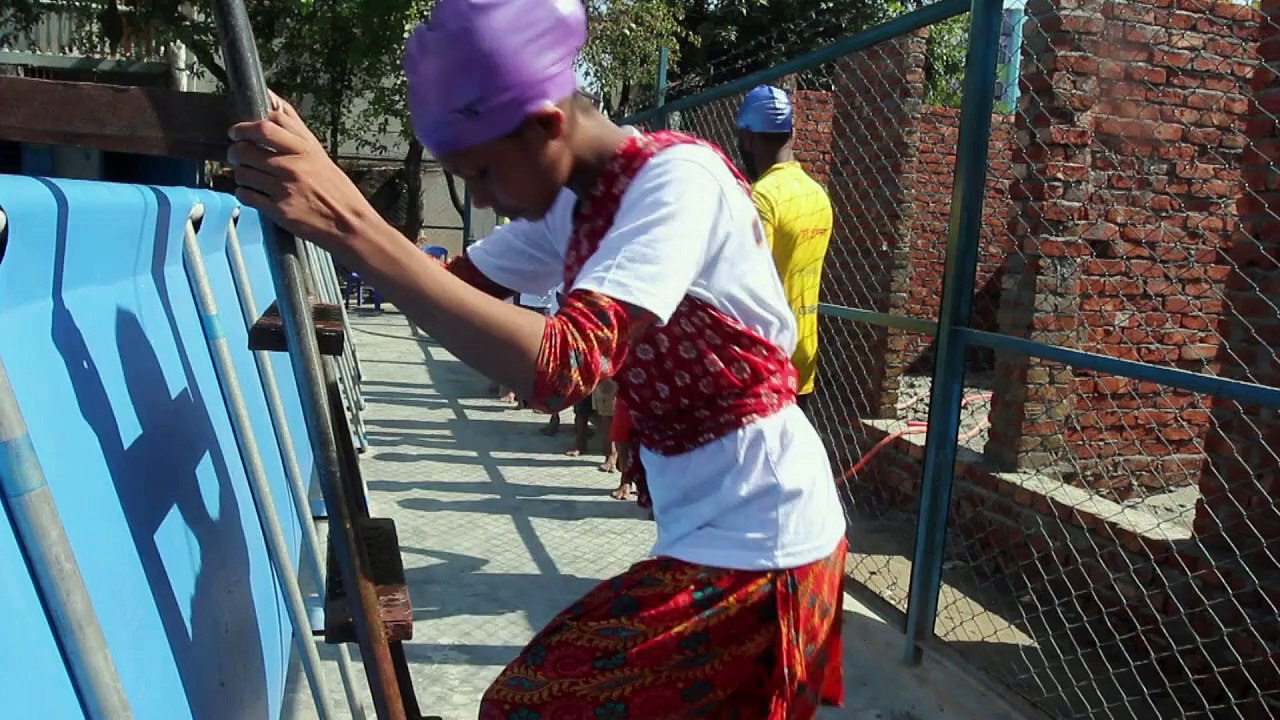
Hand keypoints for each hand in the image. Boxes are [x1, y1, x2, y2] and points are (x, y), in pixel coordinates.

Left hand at [227, 92, 379, 254]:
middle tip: (236, 155)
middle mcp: (292, 166)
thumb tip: (271, 99)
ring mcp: (283, 188)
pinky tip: (254, 193)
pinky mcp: (278, 210)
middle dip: (235, 151)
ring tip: (250, 176)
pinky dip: (244, 193)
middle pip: (245, 149)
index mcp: (304, 149)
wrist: (348, 224)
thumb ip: (293, 127)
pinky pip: (245, 195)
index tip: (238, 131)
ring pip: (242, 173)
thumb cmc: (334, 187)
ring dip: (240, 173)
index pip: (264, 126)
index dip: (245, 127)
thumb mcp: (318, 153)